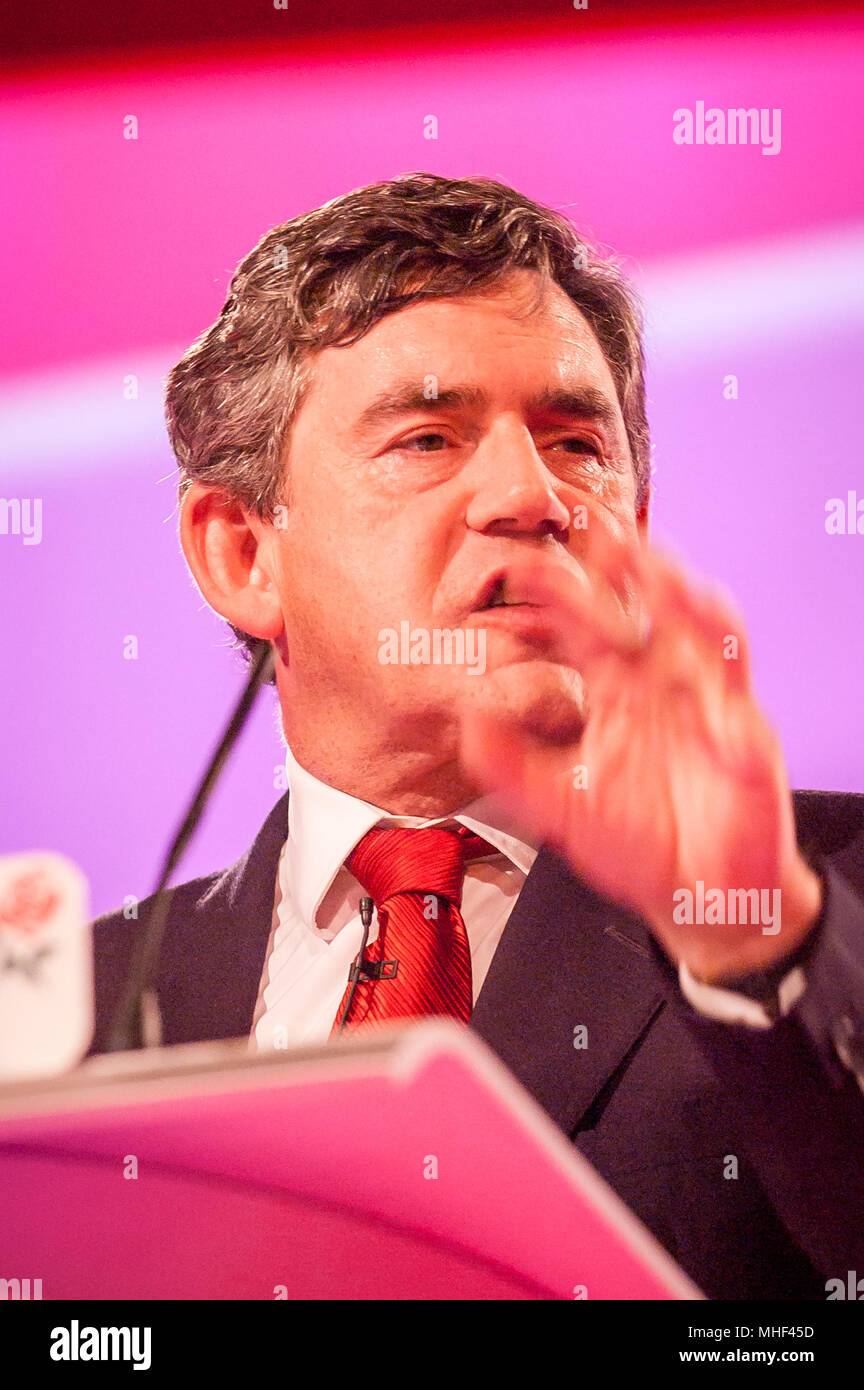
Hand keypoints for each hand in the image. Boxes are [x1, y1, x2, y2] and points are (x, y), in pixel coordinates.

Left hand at [458, 529, 822, 982]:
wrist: (700, 898)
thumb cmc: (640, 845)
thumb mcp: (561, 806)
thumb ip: (512, 768)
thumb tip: (469, 724)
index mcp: (616, 690)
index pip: (584, 627)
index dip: (555, 594)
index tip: (515, 566)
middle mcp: (662, 684)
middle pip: (647, 606)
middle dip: (626, 562)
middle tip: (594, 523)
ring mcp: (708, 705)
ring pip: (702, 632)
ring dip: (681, 597)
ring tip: (656, 569)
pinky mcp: (747, 740)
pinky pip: (741, 707)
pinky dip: (725, 690)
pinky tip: (706, 669)